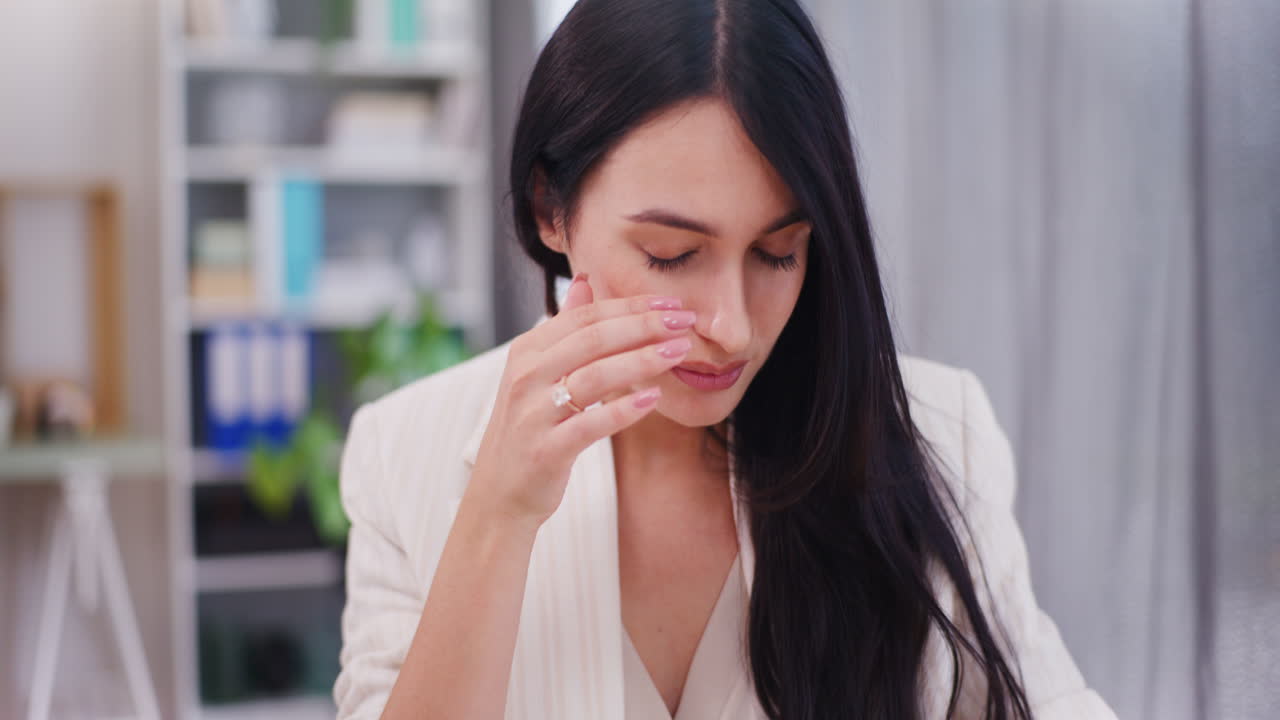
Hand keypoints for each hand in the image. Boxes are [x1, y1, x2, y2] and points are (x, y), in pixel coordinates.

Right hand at [462, 273, 695, 530]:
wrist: (499, 494)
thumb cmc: (530, 429)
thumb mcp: (538, 373)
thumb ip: (563, 328)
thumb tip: (583, 282)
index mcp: (527, 351)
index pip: (586, 316)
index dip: (632, 306)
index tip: (673, 303)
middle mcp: (526, 376)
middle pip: (592, 339)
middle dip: (643, 326)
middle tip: (685, 322)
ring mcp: (533, 413)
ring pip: (594, 376)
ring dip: (641, 360)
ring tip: (679, 353)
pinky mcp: (545, 450)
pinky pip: (590, 424)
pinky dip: (624, 409)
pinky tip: (653, 398)